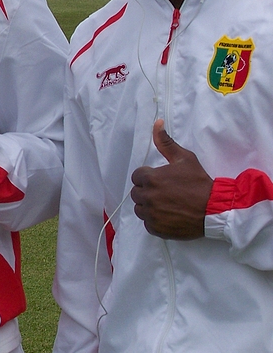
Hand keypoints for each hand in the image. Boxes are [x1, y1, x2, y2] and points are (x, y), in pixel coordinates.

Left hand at [130, 120, 212, 239]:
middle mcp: (147, 197)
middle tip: (166, 193)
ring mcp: (151, 214)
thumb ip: (166, 143)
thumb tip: (157, 123)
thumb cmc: (200, 182)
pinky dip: (156, 221)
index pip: (137, 177)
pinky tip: (169, 216)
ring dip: (149, 207)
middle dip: (148, 192)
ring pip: (140, 209)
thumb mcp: (185, 159)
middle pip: (137, 193)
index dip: (148, 178)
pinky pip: (148, 224)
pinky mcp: (156, 229)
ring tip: (168, 204)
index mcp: (150, 179)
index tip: (161, 181)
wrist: (216, 208)